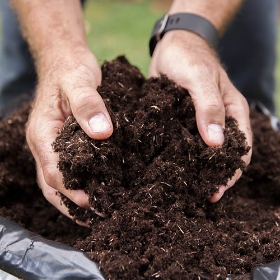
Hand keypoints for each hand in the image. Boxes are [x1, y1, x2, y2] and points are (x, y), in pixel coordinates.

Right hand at [26, 49, 112, 224]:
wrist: (64, 60)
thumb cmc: (70, 69)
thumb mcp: (79, 80)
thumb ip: (88, 104)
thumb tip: (102, 133)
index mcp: (43, 133)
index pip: (54, 172)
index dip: (73, 192)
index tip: (95, 203)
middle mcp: (43, 144)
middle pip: (52, 184)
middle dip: (73, 204)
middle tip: (99, 216)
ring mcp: (51, 145)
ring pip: (57, 181)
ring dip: (73, 200)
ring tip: (95, 213)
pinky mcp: (62, 143)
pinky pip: (65, 170)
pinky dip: (76, 185)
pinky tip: (93, 190)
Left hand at [149, 30, 251, 201]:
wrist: (171, 47)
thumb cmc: (189, 58)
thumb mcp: (201, 79)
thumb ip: (209, 107)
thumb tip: (217, 143)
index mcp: (232, 114)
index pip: (239, 150)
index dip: (230, 173)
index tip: (215, 192)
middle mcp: (218, 122)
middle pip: (219, 156)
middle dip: (211, 177)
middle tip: (196, 197)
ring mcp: (198, 124)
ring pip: (199, 153)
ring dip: (194, 170)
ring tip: (182, 189)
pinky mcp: (180, 123)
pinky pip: (181, 143)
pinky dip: (177, 157)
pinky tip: (167, 168)